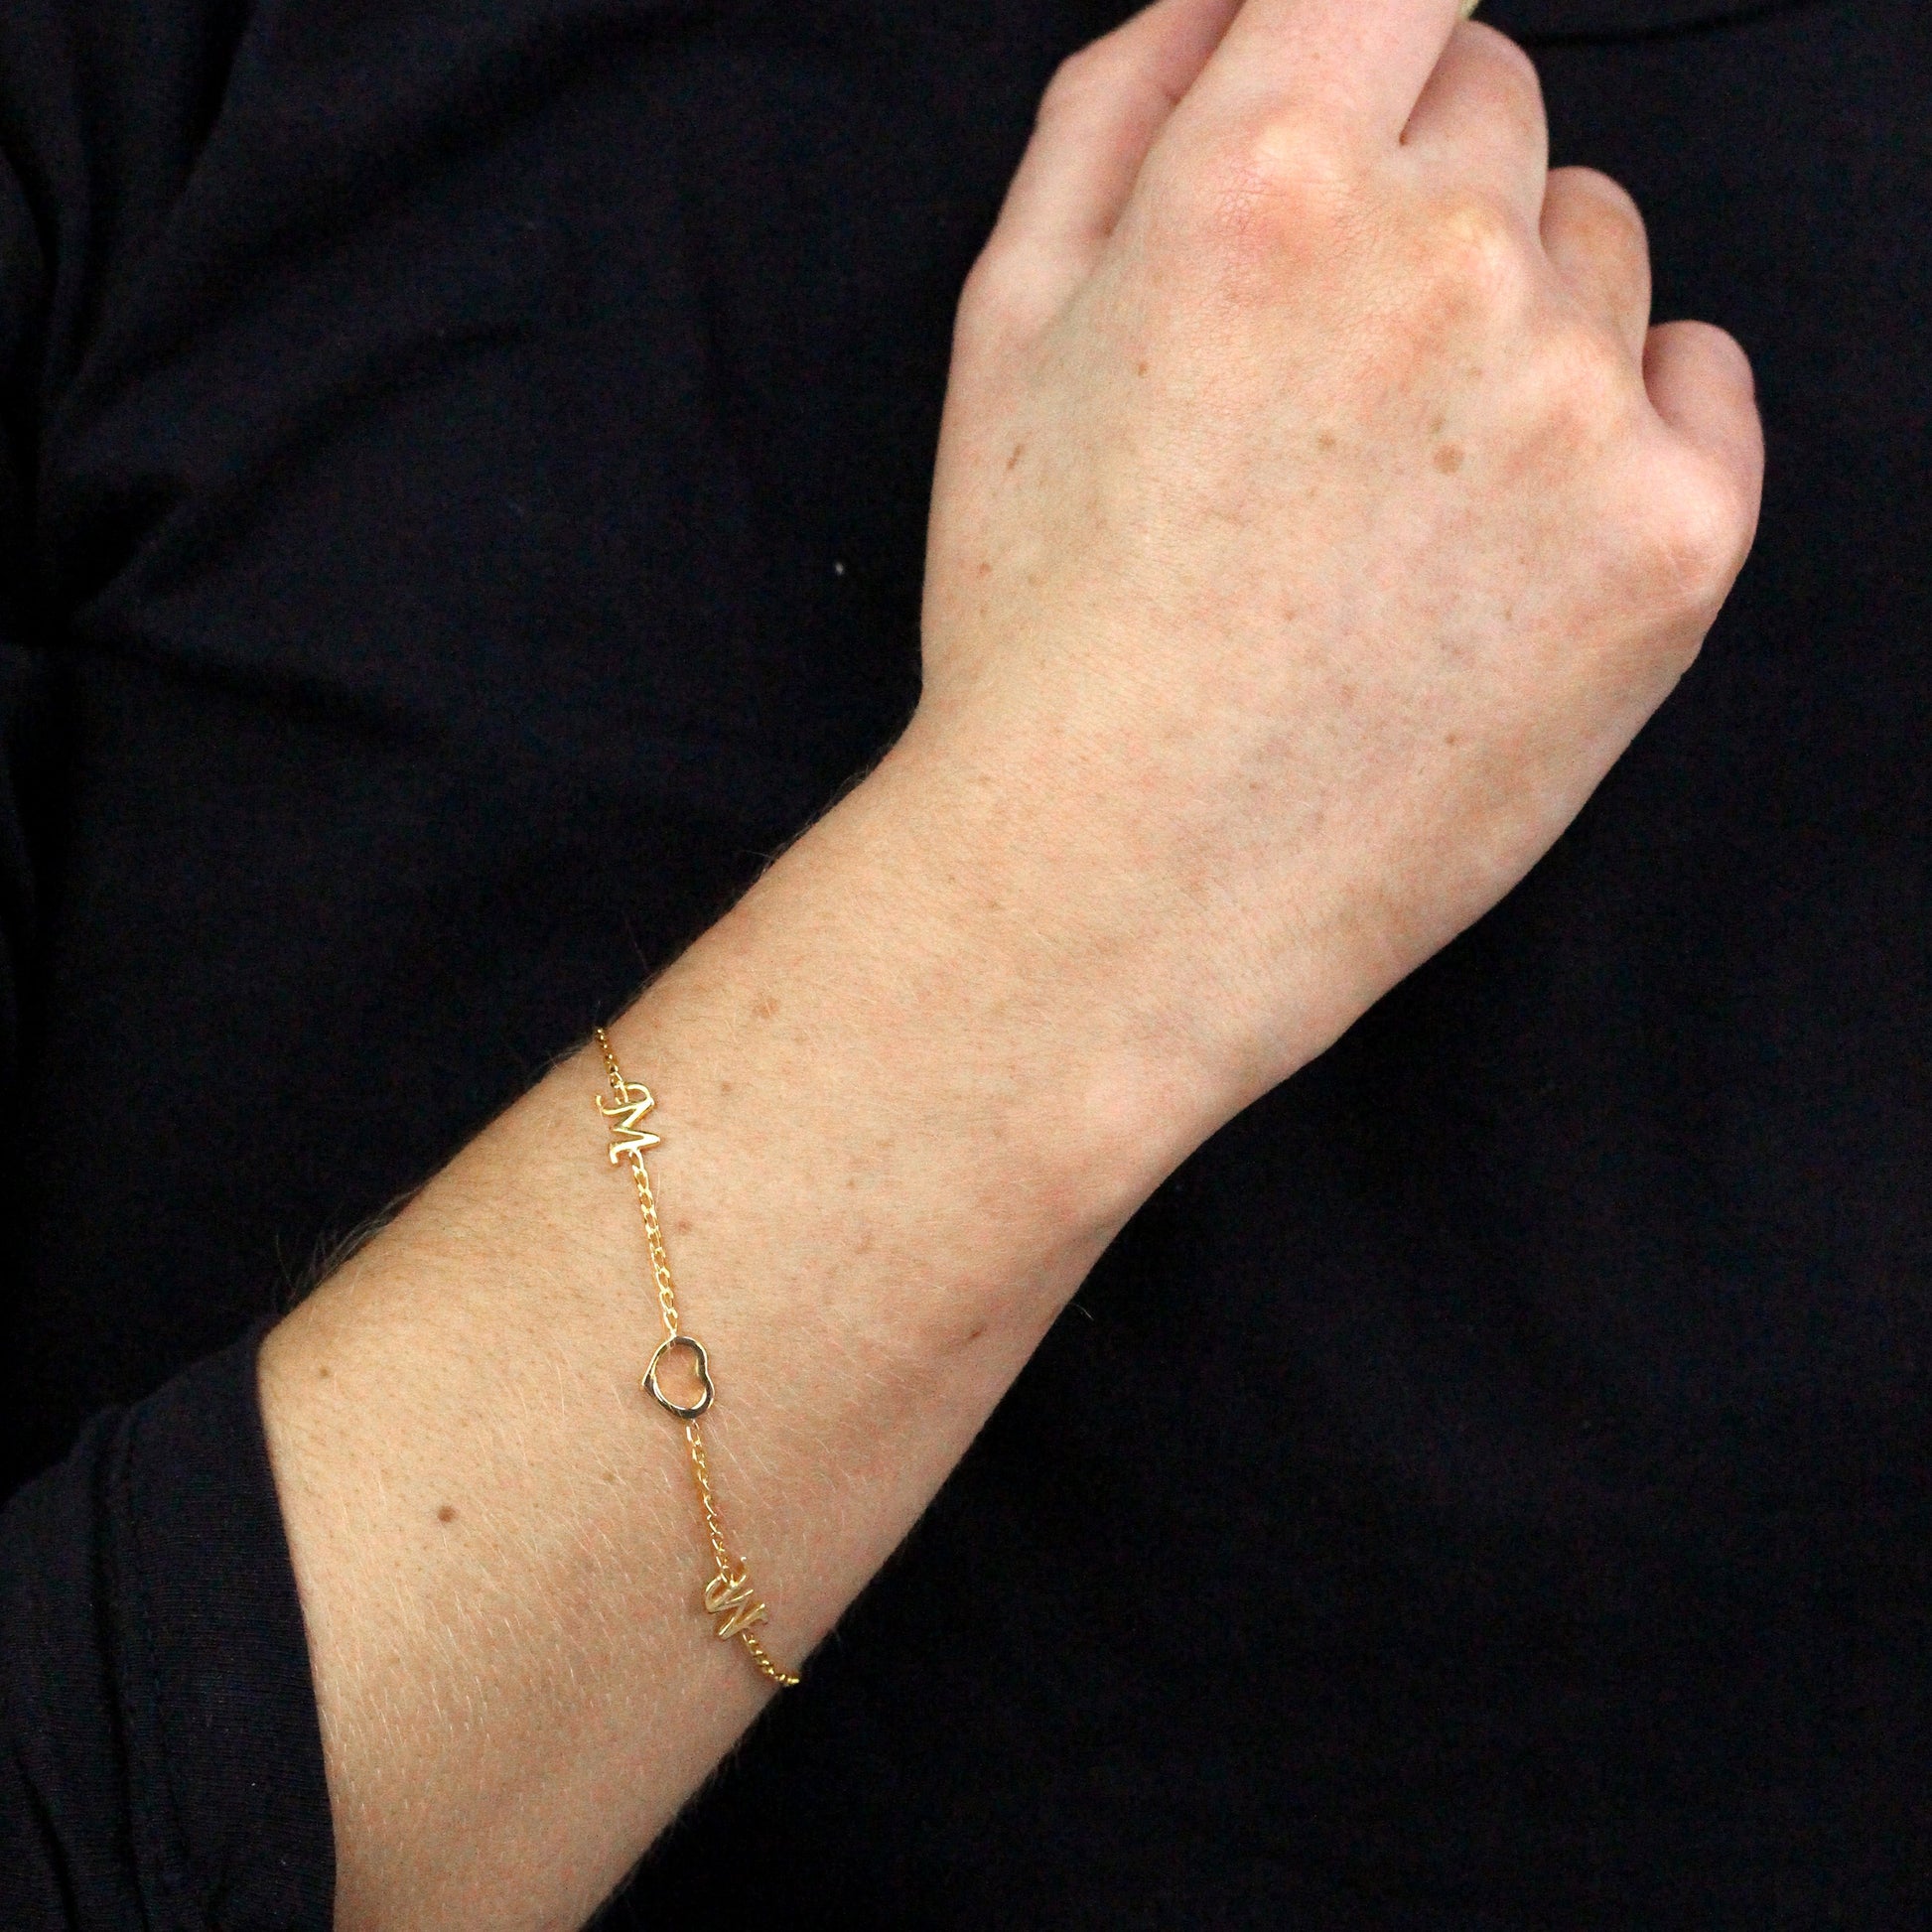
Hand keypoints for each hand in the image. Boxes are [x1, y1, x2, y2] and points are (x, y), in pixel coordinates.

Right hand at [903, 0, 1761, 1121]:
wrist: (1124, 886)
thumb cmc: (1045, 627)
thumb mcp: (1003, 333)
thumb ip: (1115, 105)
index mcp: (1267, 178)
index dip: (1381, 17)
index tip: (1370, 86)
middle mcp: (1446, 257)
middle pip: (1500, 101)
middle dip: (1421, 191)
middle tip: (1325, 377)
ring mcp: (1578, 402)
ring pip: (1599, 246)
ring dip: (1518, 317)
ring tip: (1395, 494)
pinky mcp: (1673, 541)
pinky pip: (1700, 381)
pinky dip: (1623, 425)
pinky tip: (1502, 538)